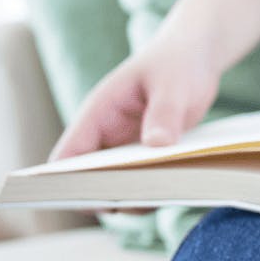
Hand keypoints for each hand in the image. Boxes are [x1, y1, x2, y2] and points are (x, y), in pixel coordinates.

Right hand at [50, 30, 220, 215]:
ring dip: (137, 197)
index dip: (64, 182)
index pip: (68, 155)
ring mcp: (127, 149)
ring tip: (163, 197)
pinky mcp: (150, 157)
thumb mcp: (172, 84)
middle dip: (108, 195)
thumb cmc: (177, 63)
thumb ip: (164, 112)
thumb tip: (158, 145)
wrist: (195, 57)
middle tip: (136, 202)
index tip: (80, 201)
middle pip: (92, 179)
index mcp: (98, 114)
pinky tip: (179, 192)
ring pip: (121, 186)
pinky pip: (146, 183)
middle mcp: (107, 136)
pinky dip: (158, 192)